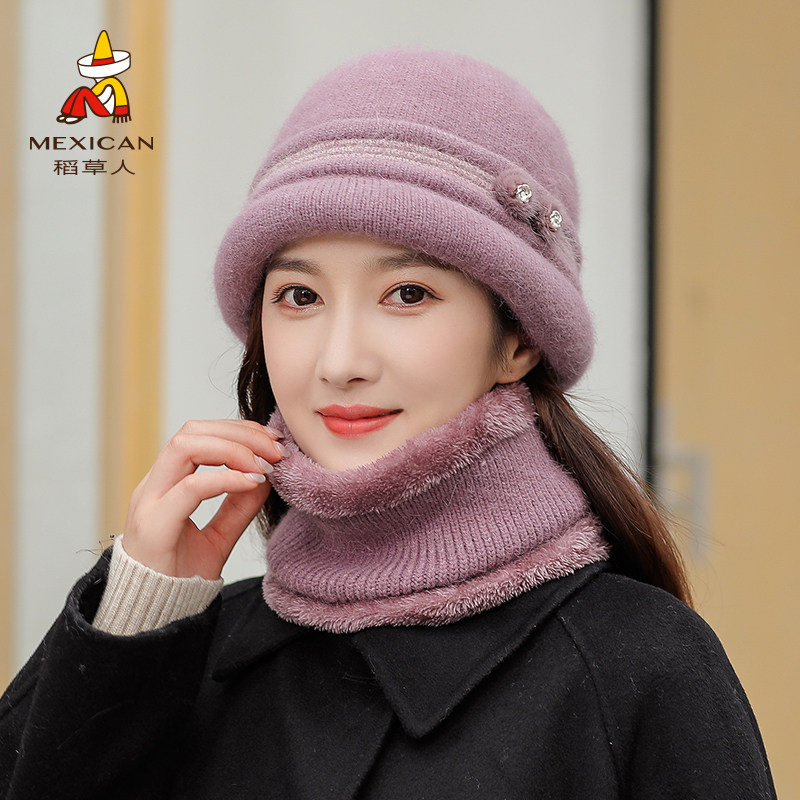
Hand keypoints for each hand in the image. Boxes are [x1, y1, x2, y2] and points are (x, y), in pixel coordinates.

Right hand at [122, 420, 284, 578]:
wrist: (154, 620)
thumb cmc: (180, 577)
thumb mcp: (218, 535)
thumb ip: (238, 505)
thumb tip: (266, 474)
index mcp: (165, 485)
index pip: (198, 434)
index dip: (237, 430)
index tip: (273, 441)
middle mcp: (153, 487)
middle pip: (190, 431)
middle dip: (238, 432)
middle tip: (275, 448)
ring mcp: (149, 504)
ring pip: (184, 446)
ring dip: (232, 448)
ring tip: (265, 464)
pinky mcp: (155, 527)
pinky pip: (190, 488)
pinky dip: (226, 479)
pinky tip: (253, 482)